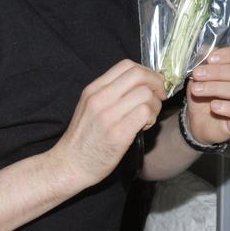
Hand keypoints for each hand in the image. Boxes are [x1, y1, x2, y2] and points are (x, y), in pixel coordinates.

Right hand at [49, 60, 165, 193]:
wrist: (69, 165)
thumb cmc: (84, 138)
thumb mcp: (90, 107)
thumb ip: (111, 93)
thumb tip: (142, 84)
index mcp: (93, 90)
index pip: (126, 65)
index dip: (147, 72)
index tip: (153, 84)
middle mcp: (99, 99)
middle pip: (139, 75)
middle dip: (157, 83)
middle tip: (159, 97)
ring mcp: (108, 116)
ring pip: (145, 94)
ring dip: (155, 105)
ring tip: (148, 118)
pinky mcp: (118, 134)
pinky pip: (145, 113)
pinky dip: (151, 118)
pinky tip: (143, 127)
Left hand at [185, 46, 229, 145]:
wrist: (198, 123)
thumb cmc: (203, 97)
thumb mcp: (199, 77)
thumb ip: (204, 62)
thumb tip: (205, 49)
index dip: (228, 54)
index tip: (209, 59)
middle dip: (216, 72)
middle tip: (197, 74)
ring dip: (214, 88)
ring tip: (197, 90)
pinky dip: (225, 107)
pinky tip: (213, 106)